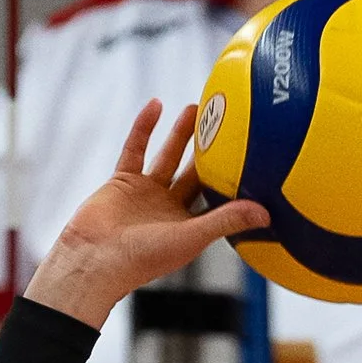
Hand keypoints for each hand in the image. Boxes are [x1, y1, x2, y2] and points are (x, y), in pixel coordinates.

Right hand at [27, 103, 264, 330]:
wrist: (95, 258)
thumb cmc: (143, 259)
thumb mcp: (191, 238)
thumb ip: (226, 221)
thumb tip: (266, 213)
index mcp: (188, 224)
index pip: (215, 198)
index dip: (231, 178)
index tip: (250, 154)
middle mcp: (168, 207)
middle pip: (193, 172)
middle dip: (208, 149)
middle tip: (225, 121)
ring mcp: (145, 193)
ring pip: (167, 156)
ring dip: (180, 133)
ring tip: (195, 107)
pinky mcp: (122, 181)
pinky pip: (135, 148)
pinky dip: (144, 127)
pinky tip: (156, 104)